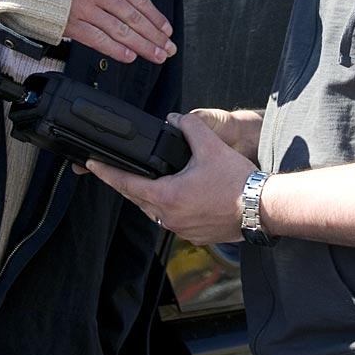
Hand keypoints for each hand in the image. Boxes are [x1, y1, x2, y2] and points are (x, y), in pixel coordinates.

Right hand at [66, 0, 175, 63]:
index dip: (155, 16)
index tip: (166, 29)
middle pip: (134, 18)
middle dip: (154, 35)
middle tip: (168, 49)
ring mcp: (85, 9)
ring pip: (120, 31)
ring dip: (142, 46)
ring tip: (156, 56)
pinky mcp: (69, 23)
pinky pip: (97, 39)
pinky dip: (115, 50)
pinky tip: (129, 56)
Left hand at [85, 113, 255, 245]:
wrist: (262, 209)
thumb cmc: (238, 182)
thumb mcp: (211, 147)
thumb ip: (189, 127)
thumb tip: (175, 119)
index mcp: (167, 196)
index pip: (126, 183)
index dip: (106, 172)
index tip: (92, 165)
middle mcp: (169, 217)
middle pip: (138, 199)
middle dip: (127, 184)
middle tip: (118, 171)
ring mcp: (181, 230)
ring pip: (155, 211)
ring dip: (150, 196)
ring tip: (151, 181)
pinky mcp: (194, 236)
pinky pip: (173, 220)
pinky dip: (170, 207)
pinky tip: (179, 196)